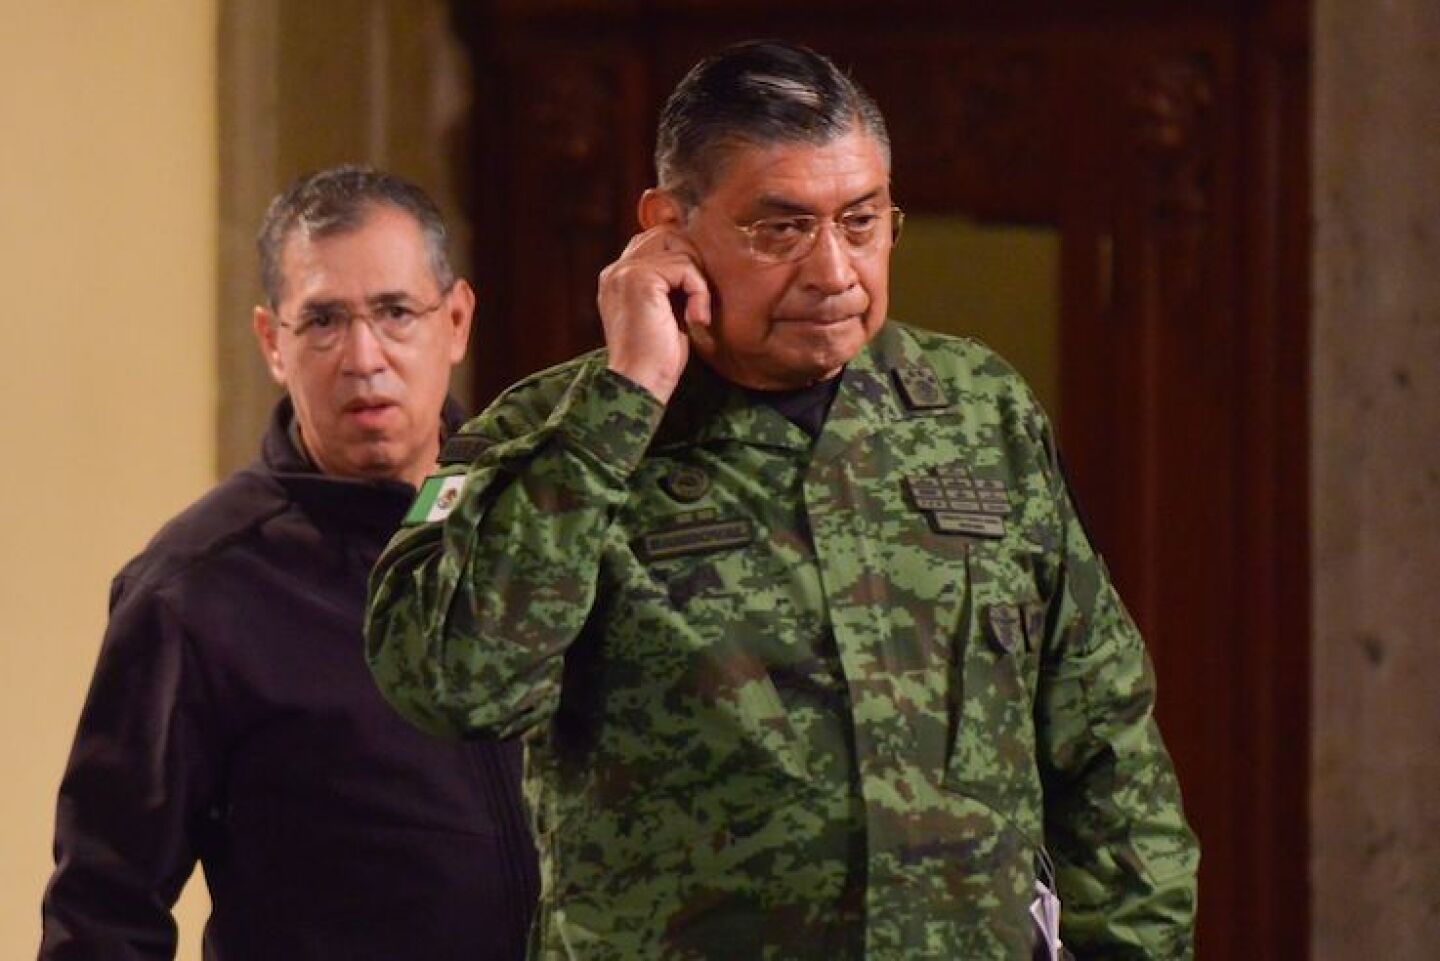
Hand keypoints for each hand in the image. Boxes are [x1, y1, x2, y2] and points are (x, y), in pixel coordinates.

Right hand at [597, 225, 711, 403]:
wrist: (640, 384)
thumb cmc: (657, 360)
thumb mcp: (665, 314)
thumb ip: (670, 287)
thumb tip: (696, 266)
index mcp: (617, 279)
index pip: (654, 242)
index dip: (682, 259)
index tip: (696, 292)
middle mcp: (615, 271)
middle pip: (667, 235)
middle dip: (692, 262)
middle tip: (698, 299)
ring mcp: (624, 272)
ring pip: (679, 250)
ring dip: (698, 282)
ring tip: (696, 314)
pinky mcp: (640, 278)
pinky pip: (685, 267)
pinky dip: (699, 292)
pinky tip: (696, 319)